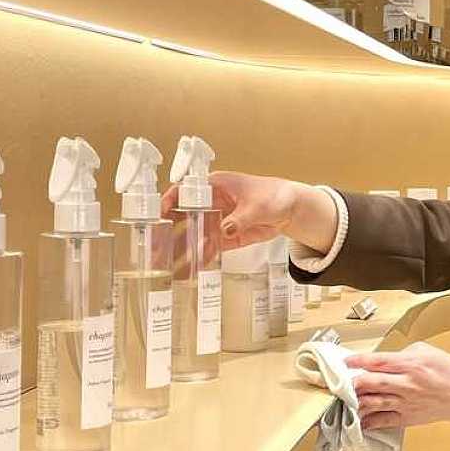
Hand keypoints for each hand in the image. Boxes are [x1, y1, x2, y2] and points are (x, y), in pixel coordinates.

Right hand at [160, 171, 298, 250]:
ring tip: (170, 260)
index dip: (170, 200)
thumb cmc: (275, 196)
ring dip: (184, 246)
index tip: (160, 213)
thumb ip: (240, 219)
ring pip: (196, 232)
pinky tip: (194, 265)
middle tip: (157, 242)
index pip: (186, 189)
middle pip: (185, 213)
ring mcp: (219, 219)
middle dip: (170, 228)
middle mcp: (213, 202)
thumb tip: (224, 230)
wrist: (291, 209)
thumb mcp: (258, 206)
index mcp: (217, 185)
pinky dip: (203, 255)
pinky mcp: (228, 235)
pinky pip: (212, 245)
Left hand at [348, 342, 449, 446]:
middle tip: (338, 382)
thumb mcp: (427, 351)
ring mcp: (405, 403)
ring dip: (356, 401)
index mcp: (411, 364)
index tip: (345, 362)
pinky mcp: (406, 417)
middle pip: (373, 383)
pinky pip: (383, 421)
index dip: (359, 361)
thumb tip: (384, 360)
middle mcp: (406, 384)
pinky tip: (356, 421)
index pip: (379, 362)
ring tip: (342, 400)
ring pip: (375, 402)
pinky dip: (368, 422)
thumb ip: (403, 353)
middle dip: (353, 383)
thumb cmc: (448, 371)